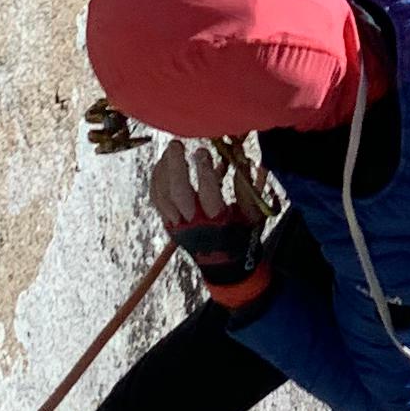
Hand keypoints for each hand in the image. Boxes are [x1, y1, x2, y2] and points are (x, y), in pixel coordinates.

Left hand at [149, 139, 272, 312]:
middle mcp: (193, 223)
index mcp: (217, 221)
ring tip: (170, 150)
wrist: (224, 266)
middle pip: (176, 194)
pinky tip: (163, 163)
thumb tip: (246, 159)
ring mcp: (177, 224)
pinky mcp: (169, 223)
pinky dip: (157, 179)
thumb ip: (249, 188)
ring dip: (163, 170)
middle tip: (176, 145)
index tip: (204, 150)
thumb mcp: (253, 216)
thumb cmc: (242, 236)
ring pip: (161, 196)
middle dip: (175, 167)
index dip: (205, 172)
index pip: (208, 194)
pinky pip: (156, 199)